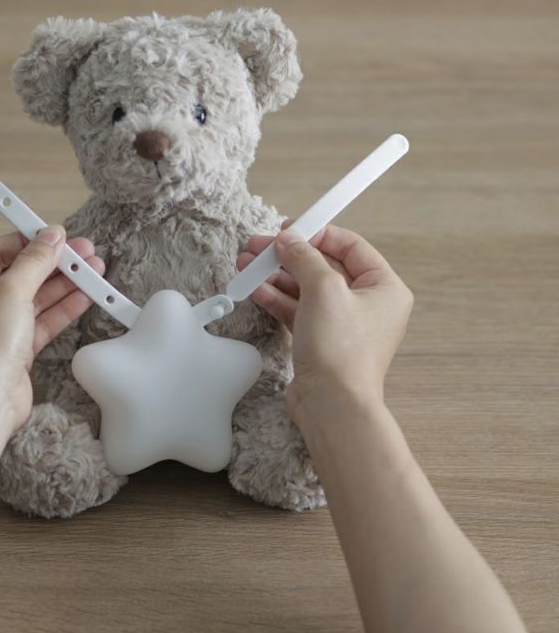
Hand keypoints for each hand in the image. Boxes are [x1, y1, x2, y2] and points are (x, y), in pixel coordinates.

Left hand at [0, 227, 102, 430]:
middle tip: (85, 252)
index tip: (58, 234)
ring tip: (95, 270)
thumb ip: (34, 262)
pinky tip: (86, 295)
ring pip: (35, 298)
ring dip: (65, 284)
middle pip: (20, 274)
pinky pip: (42, 322)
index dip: (29, 241)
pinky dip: (63, 309)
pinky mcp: (15, 351)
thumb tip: (51, 236)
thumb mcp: (10, 292)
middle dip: (54, 263)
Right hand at [236, 223, 412, 418]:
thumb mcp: (324, 289)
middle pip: (324, 266)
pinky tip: (255, 288)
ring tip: (248, 265)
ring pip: (306, 288)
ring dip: (276, 275)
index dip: (318, 233)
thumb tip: (290, 239)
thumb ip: (304, 258)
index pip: (350, 246)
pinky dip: (277, 298)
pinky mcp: (321, 341)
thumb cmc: (342, 352)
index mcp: (384, 288)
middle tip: (260, 246)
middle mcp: (367, 304)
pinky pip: (298, 309)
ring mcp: (343, 324)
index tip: (291, 228)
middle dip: (288, 256)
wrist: (331, 404)